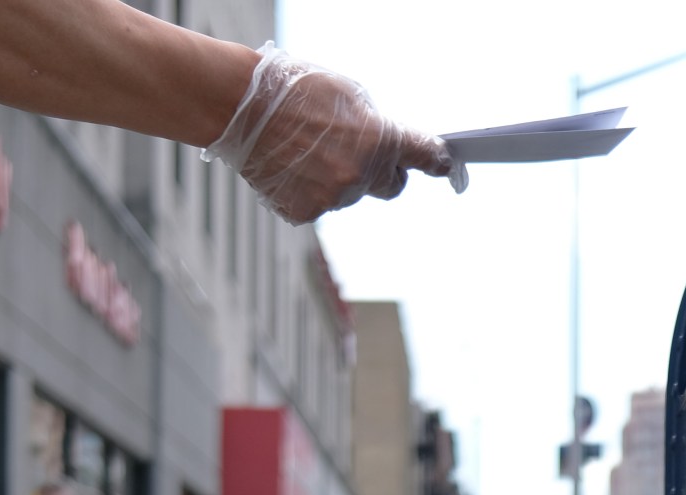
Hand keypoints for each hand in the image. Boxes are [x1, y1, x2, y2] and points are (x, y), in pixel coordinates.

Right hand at [206, 45, 450, 222]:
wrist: (240, 106)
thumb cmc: (293, 90)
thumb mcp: (348, 95)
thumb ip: (375, 126)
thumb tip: (387, 144)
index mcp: (379, 140)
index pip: (423, 157)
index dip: (437, 162)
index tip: (446, 166)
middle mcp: (361, 175)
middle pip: (391, 186)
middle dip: (382, 172)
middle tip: (355, 150)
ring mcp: (333, 198)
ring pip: (350, 194)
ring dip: (338, 178)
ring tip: (306, 149)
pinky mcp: (305, 211)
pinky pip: (319, 204)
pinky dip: (310, 190)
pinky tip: (291, 166)